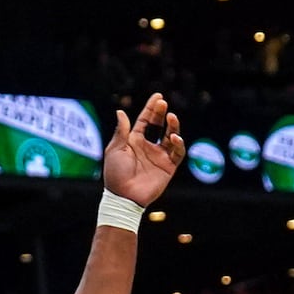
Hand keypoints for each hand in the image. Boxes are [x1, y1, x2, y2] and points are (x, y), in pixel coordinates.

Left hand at [102, 92, 184, 208]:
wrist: (124, 197)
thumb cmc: (115, 175)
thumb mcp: (115, 150)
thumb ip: (121, 131)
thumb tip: (121, 112)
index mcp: (134, 141)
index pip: (145, 121)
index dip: (151, 108)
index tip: (158, 96)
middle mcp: (148, 147)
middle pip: (159, 125)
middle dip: (161, 113)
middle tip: (163, 104)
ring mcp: (159, 156)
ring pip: (171, 136)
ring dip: (173, 125)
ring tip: (171, 118)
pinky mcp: (168, 167)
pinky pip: (177, 152)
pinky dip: (179, 143)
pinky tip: (174, 137)